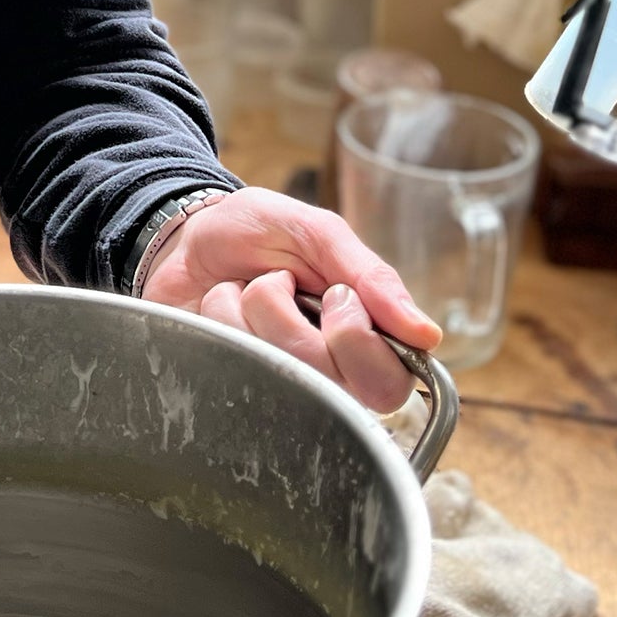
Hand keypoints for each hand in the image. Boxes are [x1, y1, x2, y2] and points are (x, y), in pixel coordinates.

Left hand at [138, 186, 442, 411]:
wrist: (189, 231)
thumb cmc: (261, 232)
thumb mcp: (320, 233)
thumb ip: (372, 278)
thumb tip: (427, 335)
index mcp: (361, 339)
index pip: (389, 386)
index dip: (359, 342)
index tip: (335, 297)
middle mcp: (320, 372)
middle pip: (329, 385)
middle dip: (293, 320)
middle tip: (281, 281)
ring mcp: (271, 380)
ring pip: (276, 368)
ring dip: (253, 304)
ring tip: (248, 286)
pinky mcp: (226, 379)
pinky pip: (229, 358)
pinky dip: (220, 313)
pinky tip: (219, 301)